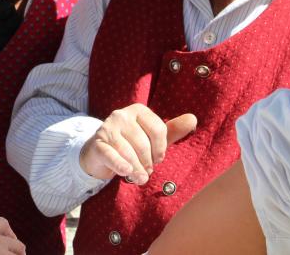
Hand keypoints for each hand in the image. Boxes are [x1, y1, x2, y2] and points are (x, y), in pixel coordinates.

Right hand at [80, 103, 196, 184]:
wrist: (100, 153)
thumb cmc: (131, 145)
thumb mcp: (153, 137)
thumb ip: (173, 130)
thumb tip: (193, 119)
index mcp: (138, 110)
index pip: (158, 129)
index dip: (161, 149)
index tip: (158, 159)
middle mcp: (121, 115)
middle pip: (143, 143)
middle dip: (148, 161)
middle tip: (148, 171)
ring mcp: (107, 128)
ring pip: (128, 152)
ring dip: (137, 169)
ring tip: (140, 178)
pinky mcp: (96, 143)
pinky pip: (112, 156)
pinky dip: (121, 166)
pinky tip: (126, 172)